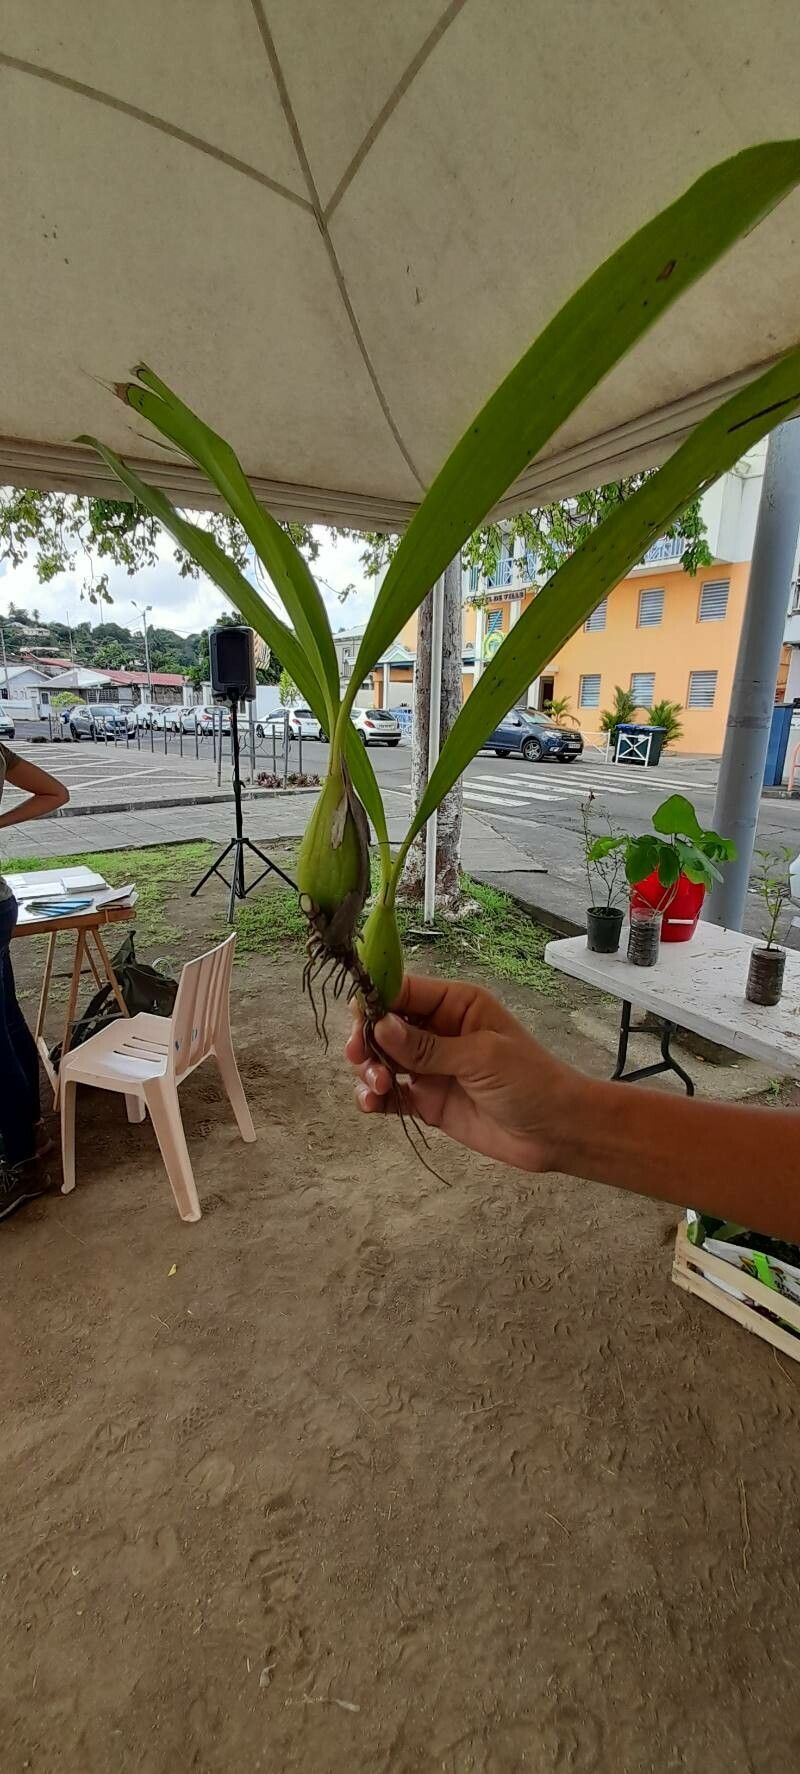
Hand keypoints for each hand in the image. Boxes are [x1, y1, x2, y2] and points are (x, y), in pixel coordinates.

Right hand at [345, 974, 576, 1173]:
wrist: (557, 1132)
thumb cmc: (530, 1081)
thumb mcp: (481, 1057)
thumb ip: (428, 1046)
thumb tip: (380, 1025)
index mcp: (455, 1004)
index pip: (404, 991)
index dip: (376, 999)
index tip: (357, 1017)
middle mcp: (437, 1030)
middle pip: (384, 1025)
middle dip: (367, 1038)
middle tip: (360, 1056)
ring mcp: (430, 1067)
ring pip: (381, 1059)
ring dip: (369, 1069)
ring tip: (378, 1087)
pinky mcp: (427, 1101)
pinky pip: (390, 1094)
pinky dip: (373, 1097)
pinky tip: (370, 1105)